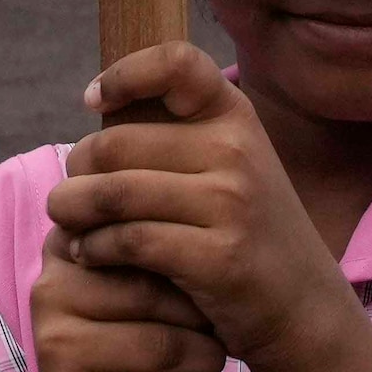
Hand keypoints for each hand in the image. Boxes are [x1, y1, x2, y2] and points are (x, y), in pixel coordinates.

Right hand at [25, 249, 229, 371]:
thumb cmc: (132, 352)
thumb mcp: (144, 294)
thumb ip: (162, 255)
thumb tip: (209, 240)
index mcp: (65, 250)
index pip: (141, 235)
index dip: (187, 263)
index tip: (210, 286)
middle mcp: (48, 292)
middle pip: (152, 293)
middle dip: (202, 320)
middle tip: (220, 338)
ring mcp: (55, 350)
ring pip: (162, 348)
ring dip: (206, 363)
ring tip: (213, 368)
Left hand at [47, 42, 350, 371]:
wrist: (304, 308)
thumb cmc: (247, 233)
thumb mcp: (231, 167)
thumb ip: (178, 137)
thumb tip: (95, 106)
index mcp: (235, 116)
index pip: (177, 63)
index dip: (124, 74)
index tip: (93, 102)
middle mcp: (236, 149)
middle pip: (115, 143)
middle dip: (77, 171)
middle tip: (70, 197)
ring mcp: (230, 203)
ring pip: (114, 192)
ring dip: (73, 211)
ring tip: (68, 225)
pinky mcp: (217, 256)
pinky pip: (127, 240)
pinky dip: (94, 249)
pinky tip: (90, 256)